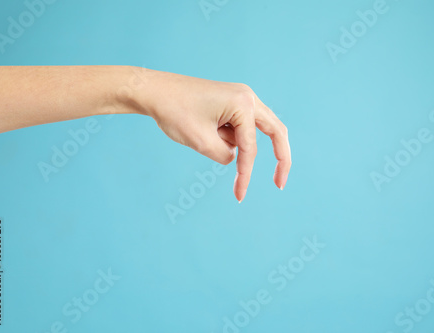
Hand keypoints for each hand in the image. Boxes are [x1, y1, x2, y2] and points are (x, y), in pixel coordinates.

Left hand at [134, 69, 291, 201]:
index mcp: (243, 104)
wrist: (153, 91)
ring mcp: (240, 98)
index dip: (246, 173)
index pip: (250, 147)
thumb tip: (235, 158)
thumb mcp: (201, 142)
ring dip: (236, 144)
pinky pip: (238, 127)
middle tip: (279, 184)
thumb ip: (225, 156)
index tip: (239, 195)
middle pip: (275, 132)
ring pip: (253, 131)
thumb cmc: (175, 111)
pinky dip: (227, 137)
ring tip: (200, 133)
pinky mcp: (231, 103)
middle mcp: (247, 98)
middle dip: (280, 159)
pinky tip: (203, 129)